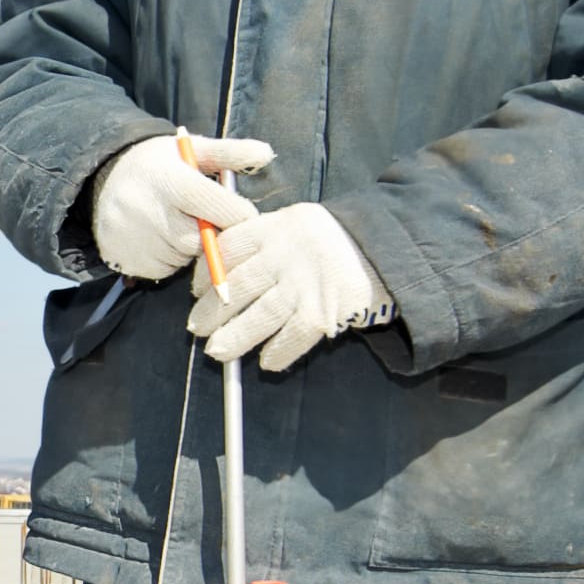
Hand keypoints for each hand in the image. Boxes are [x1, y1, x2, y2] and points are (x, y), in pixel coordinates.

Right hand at [86, 132, 273, 279]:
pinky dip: (169, 259)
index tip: (242, 214)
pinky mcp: (124, 259)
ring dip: (189, 248)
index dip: (236, 214)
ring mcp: (133, 238)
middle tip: (205, 219)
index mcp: (170, 180)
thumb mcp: (192, 150)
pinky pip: (163, 269)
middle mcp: (149, 211)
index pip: (218, 208)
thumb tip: (266, 153)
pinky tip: (160, 238)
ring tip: (178, 224)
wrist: (102, 178)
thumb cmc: (159, 164)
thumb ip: (230, 153)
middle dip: (211, 234)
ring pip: (182, 257)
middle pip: (201, 240)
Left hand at [188, 201, 393, 370]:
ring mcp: (305, 285)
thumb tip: (217, 269)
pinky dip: (277, 352)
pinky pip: (291, 338)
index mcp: (278, 227)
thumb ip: (262, 240)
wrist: (386, 249)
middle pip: (238, 286)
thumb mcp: (296, 223)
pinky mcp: (323, 312)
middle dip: (213, 311)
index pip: (229, 248)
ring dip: (234, 338)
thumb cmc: (332, 240)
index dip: (207, 271)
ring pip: (259, 316)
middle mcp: (287, 255)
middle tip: (197, 327)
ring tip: (217, 351)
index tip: (197, 289)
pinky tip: (267, 361)